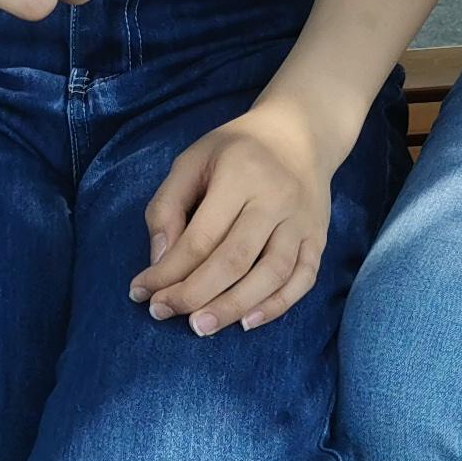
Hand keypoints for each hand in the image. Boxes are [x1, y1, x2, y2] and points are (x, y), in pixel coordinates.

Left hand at [133, 95, 341, 332]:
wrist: (299, 134)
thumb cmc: (236, 149)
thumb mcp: (192, 160)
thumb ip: (168, 206)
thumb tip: (159, 261)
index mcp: (240, 174)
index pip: (201, 236)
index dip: (169, 271)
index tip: (142, 292)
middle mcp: (276, 198)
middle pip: (234, 259)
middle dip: (194, 294)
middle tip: (163, 313)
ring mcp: (302, 220)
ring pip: (271, 274)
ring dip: (233, 307)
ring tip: (201, 327)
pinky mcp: (319, 237)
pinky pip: (303, 279)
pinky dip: (277, 305)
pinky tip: (247, 322)